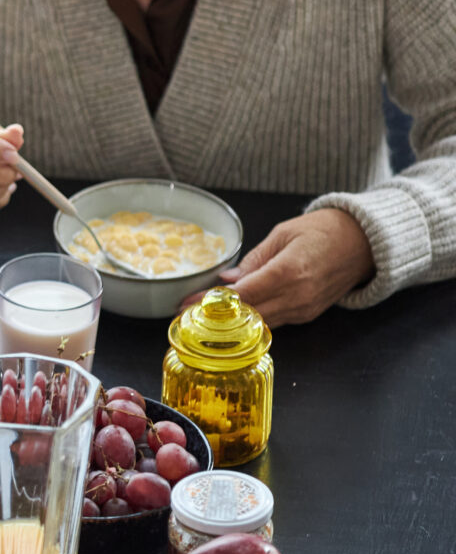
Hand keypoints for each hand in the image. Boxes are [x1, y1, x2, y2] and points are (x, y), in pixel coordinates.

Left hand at [188, 208, 374, 326]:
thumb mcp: (283, 234)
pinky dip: (253, 320)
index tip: (186, 303)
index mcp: (289, 272)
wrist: (366, 242)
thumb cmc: (325, 230)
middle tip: (186, 313)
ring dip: (233, 323)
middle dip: (216, 317)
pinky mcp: (309, 314)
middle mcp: (298, 296)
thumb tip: (227, 279)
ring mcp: (306, 308)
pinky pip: (276, 321)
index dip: (211, 302)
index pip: (242, 295)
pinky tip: (234, 316)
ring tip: (204, 316)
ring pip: (260, 323)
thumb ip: (254, 259)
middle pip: (248, 315)